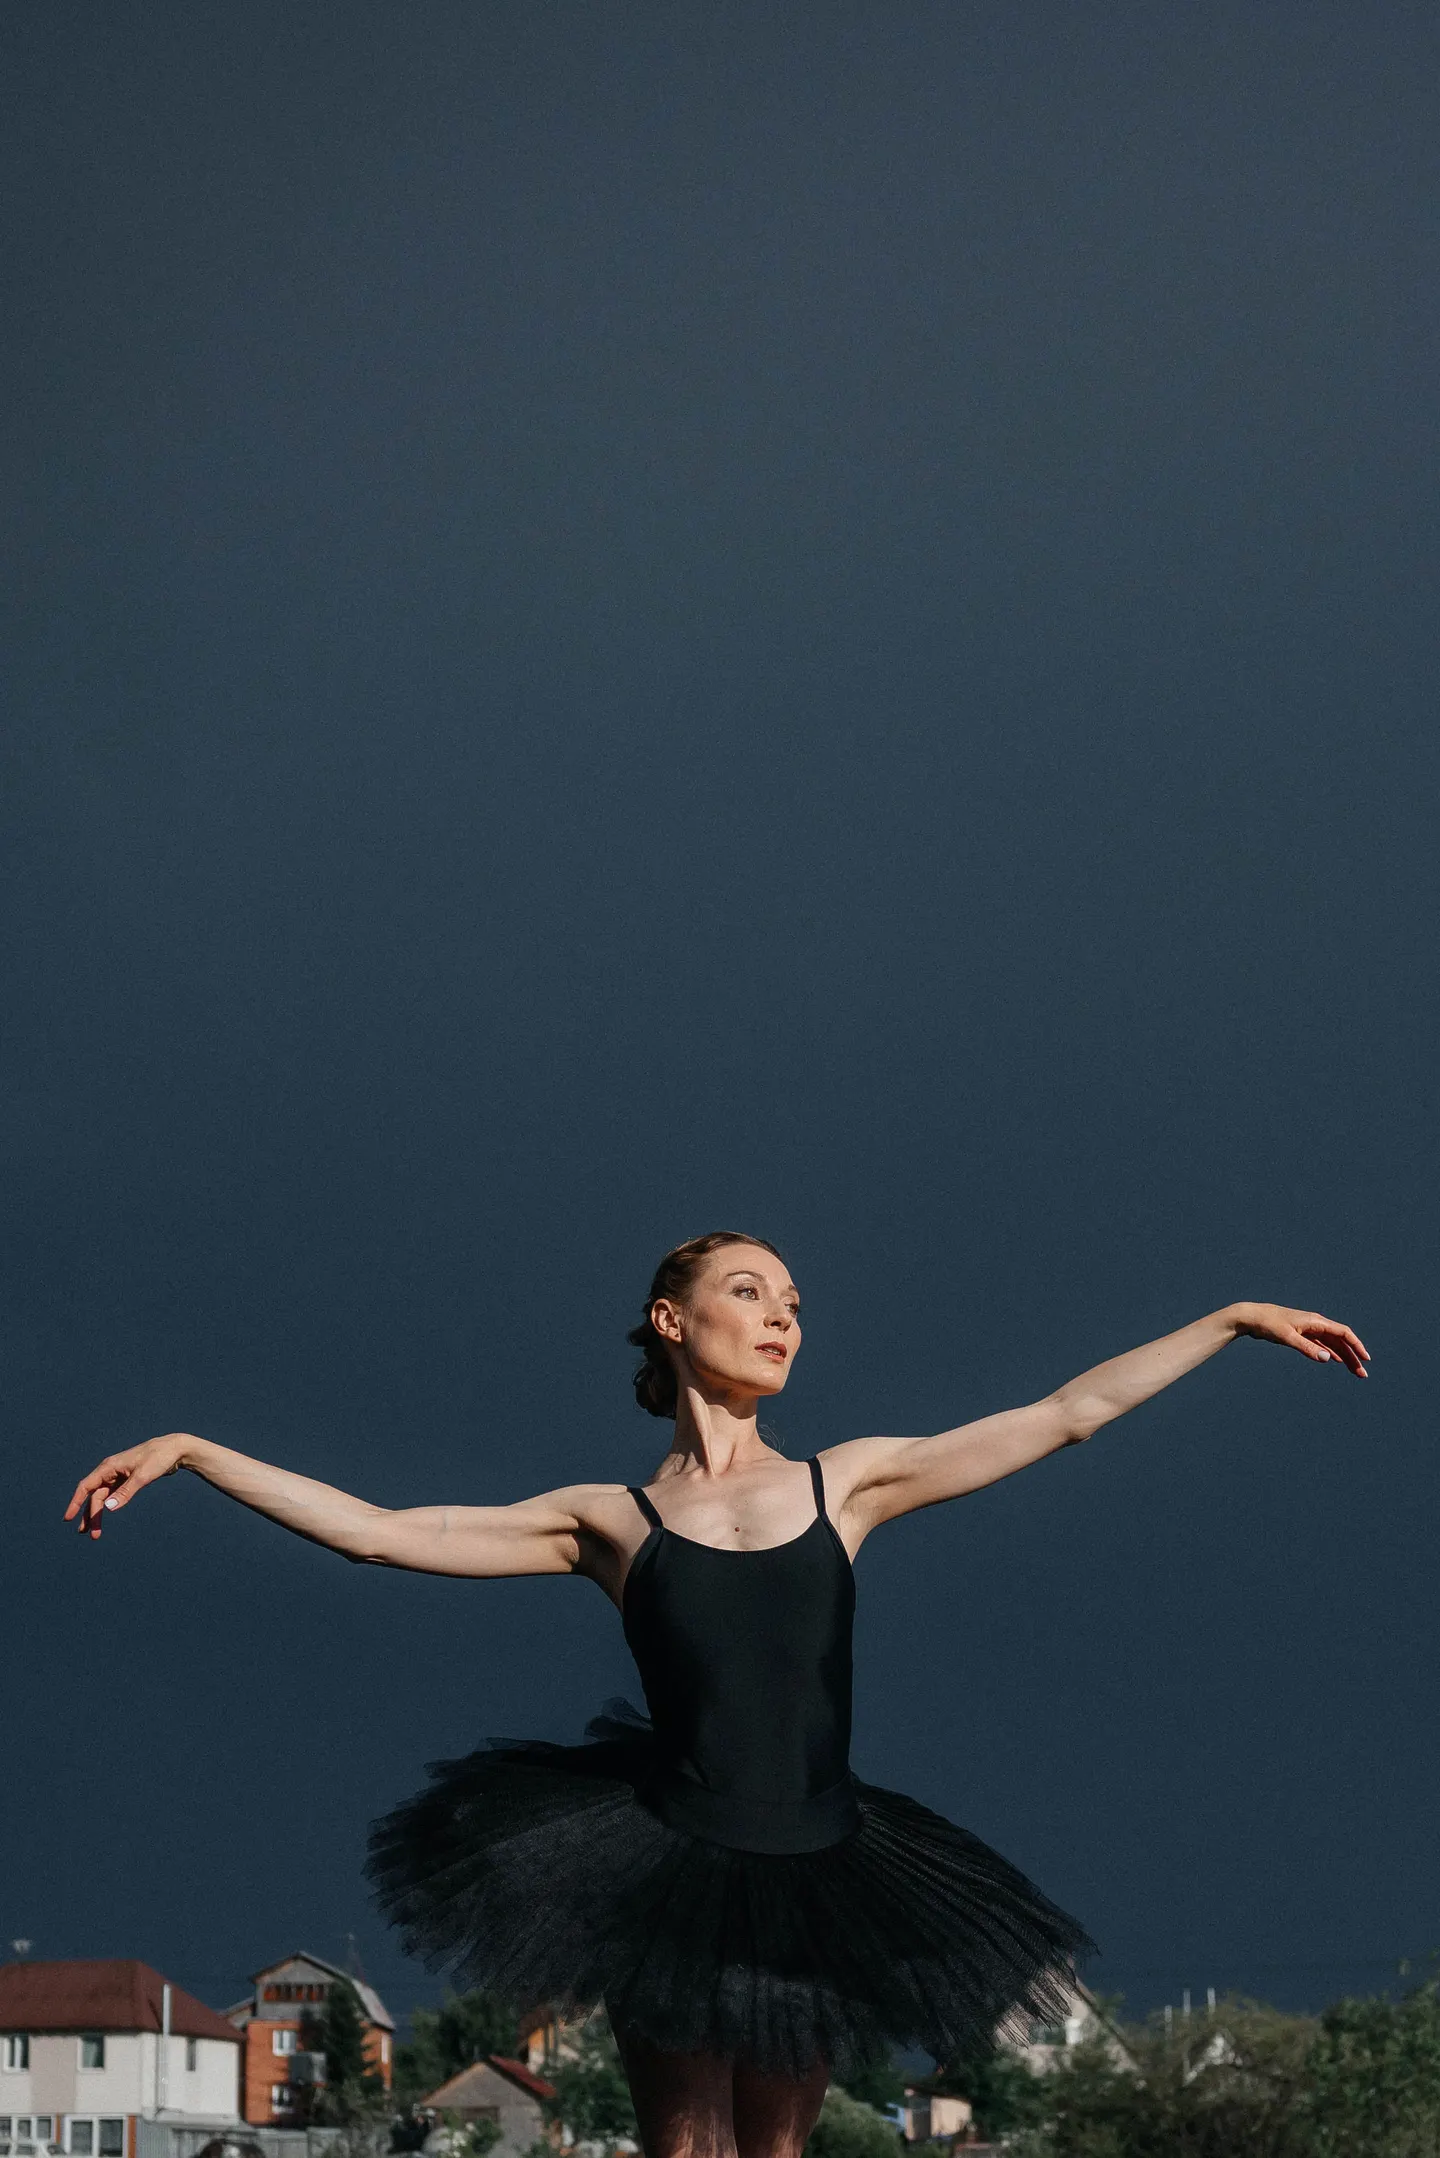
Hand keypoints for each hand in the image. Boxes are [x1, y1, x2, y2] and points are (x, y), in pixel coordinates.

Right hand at [64, 1433, 198, 1539]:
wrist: (175, 1449)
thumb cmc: (158, 1458)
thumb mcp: (142, 1476)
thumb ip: (125, 1492)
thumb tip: (108, 1508)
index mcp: (109, 1467)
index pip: (85, 1486)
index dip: (75, 1502)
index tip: (68, 1518)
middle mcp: (110, 1471)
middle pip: (95, 1496)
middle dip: (91, 1515)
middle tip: (91, 1535)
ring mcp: (118, 1475)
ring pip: (102, 1497)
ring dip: (97, 1513)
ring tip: (93, 1532)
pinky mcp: (127, 1479)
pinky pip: (112, 1495)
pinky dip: (108, 1506)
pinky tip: (105, 1514)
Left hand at [1231, 1304, 1368, 1375]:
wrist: (1252, 1317)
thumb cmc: (1269, 1324)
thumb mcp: (1287, 1337)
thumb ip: (1307, 1348)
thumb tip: (1327, 1359)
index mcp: (1316, 1321)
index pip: (1343, 1333)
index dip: (1357, 1346)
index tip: (1365, 1359)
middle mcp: (1316, 1324)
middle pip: (1341, 1341)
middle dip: (1353, 1356)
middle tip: (1362, 1374)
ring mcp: (1309, 1329)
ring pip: (1332, 1343)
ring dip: (1344, 1356)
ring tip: (1354, 1370)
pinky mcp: (1301, 1334)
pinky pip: (1322, 1344)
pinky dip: (1331, 1352)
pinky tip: (1335, 1360)